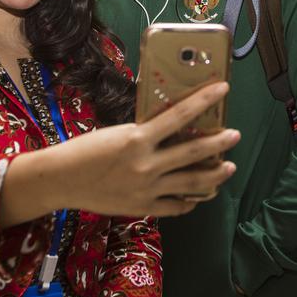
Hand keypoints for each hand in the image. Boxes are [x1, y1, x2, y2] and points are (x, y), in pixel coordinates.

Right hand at [48, 82, 238, 217]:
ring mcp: (147, 189)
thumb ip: (145, 134)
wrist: (61, 180)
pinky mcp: (143, 207)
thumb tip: (172, 129)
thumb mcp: (116, 133)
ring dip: (214, 175)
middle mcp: (146, 165)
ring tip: (228, 167)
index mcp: (138, 139)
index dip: (204, 101)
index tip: (223, 89)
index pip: (180, 115)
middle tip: (235, 135)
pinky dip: (190, 200)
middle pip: (194, 153)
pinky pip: (176, 206)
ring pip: (192, 184)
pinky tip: (199, 195)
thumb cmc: (84, 150)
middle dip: (219, 143)